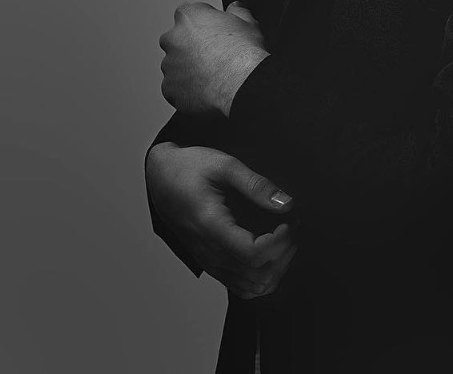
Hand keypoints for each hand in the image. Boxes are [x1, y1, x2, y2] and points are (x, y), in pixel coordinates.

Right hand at [146, 143, 296, 299]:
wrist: (160, 176)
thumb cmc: (188, 168)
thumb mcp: (225, 165)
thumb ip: (257, 185)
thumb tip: (285, 203)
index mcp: (211, 226)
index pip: (252, 255)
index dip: (279, 244)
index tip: (288, 224)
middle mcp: (208, 250)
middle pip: (255, 276)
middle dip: (282, 256)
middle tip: (291, 230)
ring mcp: (208, 260)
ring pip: (249, 287)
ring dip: (274, 269)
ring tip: (284, 242)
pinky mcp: (210, 262)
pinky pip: (239, 285)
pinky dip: (260, 278)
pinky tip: (270, 255)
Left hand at [160, 1, 267, 115]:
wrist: (241, 84)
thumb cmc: (244, 53)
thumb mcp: (248, 22)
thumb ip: (237, 10)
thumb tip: (236, 7)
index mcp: (189, 17)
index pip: (189, 14)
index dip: (204, 24)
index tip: (214, 33)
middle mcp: (173, 38)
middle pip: (177, 40)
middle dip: (190, 47)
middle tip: (213, 57)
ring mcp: (169, 65)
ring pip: (175, 66)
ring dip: (187, 70)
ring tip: (212, 77)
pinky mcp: (169, 89)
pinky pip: (175, 89)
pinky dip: (186, 90)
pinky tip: (206, 91)